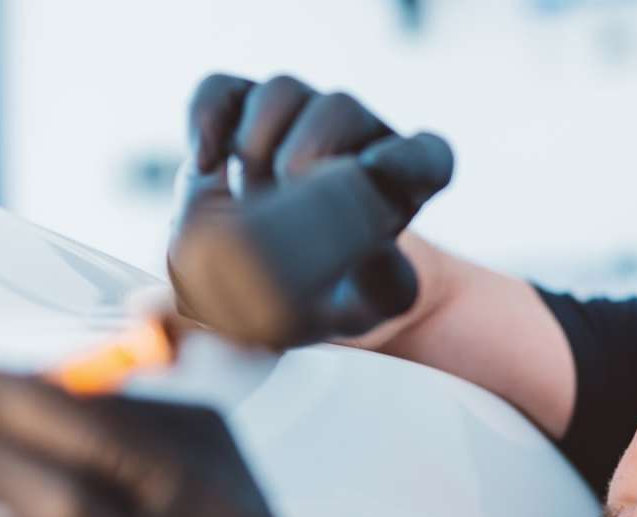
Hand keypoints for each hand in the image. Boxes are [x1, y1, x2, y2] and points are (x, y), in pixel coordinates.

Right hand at [168, 73, 453, 348]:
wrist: (254, 293)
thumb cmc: (323, 298)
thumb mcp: (361, 308)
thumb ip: (383, 284)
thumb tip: (374, 239)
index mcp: (399, 185)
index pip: (428, 156)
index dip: (406, 162)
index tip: (371, 177)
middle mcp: (353, 140)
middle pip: (339, 109)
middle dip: (303, 159)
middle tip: (282, 205)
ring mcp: (295, 120)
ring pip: (282, 91)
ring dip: (256, 148)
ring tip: (249, 200)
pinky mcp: (239, 114)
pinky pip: (221, 89)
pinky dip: (207, 120)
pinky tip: (209, 167)